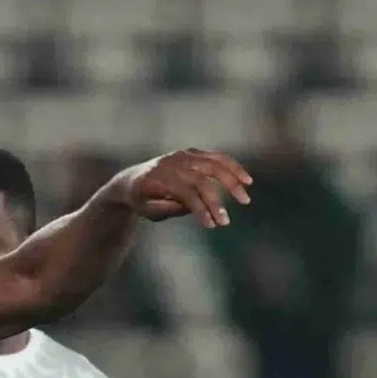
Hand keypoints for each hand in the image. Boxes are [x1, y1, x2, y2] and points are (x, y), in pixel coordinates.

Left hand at [110, 149, 253, 228]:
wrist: (131, 179)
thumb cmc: (139, 200)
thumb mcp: (146, 210)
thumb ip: (167, 209)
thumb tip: (193, 208)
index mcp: (159, 178)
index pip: (186, 193)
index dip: (201, 209)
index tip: (212, 225)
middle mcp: (173, 164)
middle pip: (202, 180)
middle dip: (218, 201)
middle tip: (227, 221)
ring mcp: (184, 155)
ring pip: (214, 164)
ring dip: (233, 179)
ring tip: (245, 195)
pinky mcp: (192, 152)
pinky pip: (216, 157)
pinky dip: (232, 166)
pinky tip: (245, 179)